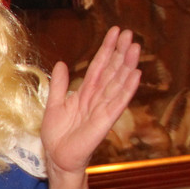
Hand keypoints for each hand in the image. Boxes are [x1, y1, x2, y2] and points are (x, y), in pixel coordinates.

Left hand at [42, 26, 140, 174]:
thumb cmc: (56, 133)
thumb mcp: (53, 103)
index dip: (106, 49)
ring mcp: (103, 108)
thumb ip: (58, 84)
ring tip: (136, 47)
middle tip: (130, 33)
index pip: (99, 66)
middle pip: (112, 71)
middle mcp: (97, 98)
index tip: (115, 32)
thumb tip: (61, 63)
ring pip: (118, 83)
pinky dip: (127, 88)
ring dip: (128, 65)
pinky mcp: (105, 120)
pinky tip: (136, 74)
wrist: (57, 156)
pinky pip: (118, 102)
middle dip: (120, 52)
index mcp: (85, 92)